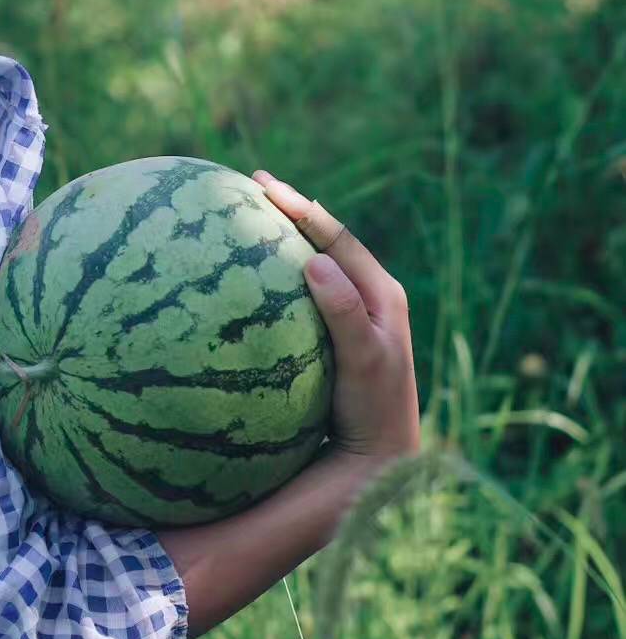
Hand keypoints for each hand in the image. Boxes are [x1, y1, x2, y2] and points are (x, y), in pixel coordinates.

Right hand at [253, 170, 419, 461]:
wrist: (385, 453)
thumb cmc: (375, 408)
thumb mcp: (364, 359)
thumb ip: (344, 312)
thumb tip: (316, 262)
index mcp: (383, 292)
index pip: (337, 236)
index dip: (302, 208)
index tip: (263, 185)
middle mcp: (372, 296)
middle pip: (328, 241)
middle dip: (292, 211)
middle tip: (253, 185)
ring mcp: (355, 316)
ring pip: (319, 263)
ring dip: (289, 237)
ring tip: (254, 216)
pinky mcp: (338, 337)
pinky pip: (308, 293)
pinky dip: (284, 274)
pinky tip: (255, 277)